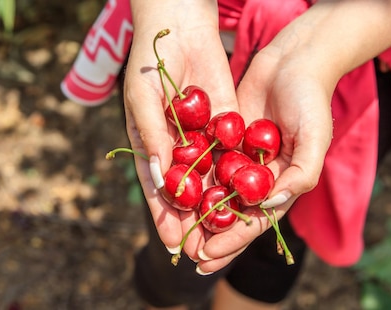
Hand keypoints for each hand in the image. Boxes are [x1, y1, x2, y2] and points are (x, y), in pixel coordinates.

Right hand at [123, 2, 237, 260]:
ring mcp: (202, 139)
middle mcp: (177, 149)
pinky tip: (246, 197)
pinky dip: (236, 176)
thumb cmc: (150, 62)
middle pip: (186, 192)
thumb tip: (160, 176)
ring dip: (217, 207)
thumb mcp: (144, 98)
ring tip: (226, 233)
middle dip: (194, 221)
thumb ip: (152, 135)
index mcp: (151, 146)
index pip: (157, 189)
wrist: (181, 28)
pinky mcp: (225, 125)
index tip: (171, 241)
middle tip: (204, 250)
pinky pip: (231, 154)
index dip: (163, 215)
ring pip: (210, 179)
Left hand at [194, 43, 335, 272]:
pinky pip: (205, 161)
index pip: (255, 221)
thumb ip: (299, 176)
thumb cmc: (311, 99)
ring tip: (175, 232)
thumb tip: (268, 206)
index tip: (207, 257)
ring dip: (197, 213)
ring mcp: (240, 158)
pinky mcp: (225, 137)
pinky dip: (191, 177)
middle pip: (232, 214)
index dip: (232, 242)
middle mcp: (259, 176)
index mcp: (282, 184)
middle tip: (186, 255)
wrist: (294, 59)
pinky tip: (170, 191)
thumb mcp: (314, 139)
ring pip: (215, 192)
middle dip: (211, 236)